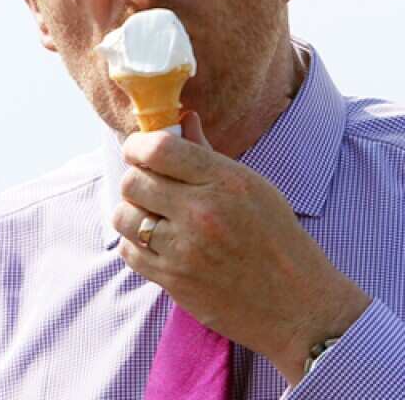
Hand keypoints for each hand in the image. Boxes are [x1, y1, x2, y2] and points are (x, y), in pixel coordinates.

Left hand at [112, 113, 368, 384]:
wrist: (300, 306)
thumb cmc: (278, 239)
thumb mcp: (253, 187)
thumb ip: (207, 153)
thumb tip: (181, 118)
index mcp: (225, 181)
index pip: (157, 148)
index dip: (137, 146)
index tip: (138, 151)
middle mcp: (202, 212)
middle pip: (132, 181)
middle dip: (137, 181)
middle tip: (152, 189)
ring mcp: (184, 249)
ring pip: (123, 216)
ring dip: (133, 214)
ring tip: (155, 217)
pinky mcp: (173, 280)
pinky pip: (128, 251)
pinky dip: (137, 245)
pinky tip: (159, 244)